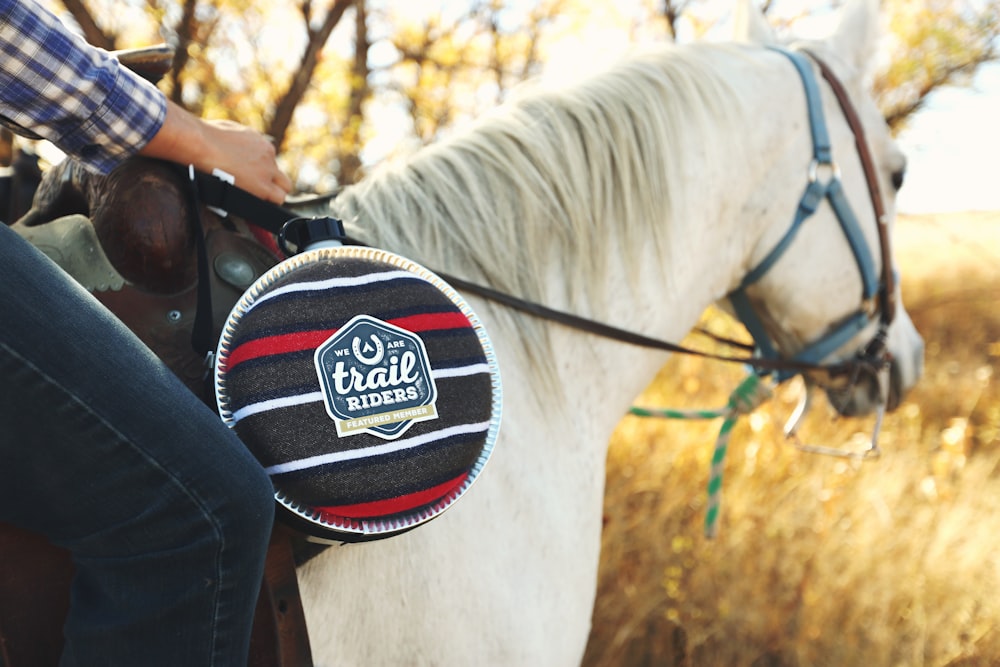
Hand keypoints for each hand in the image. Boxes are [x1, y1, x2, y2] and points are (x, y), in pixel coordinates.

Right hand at [140, 101, 292, 203]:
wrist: (198, 143)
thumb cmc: (201, 136)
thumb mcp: (224, 131)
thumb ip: (236, 141)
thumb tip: (229, 144)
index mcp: (258, 141)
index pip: (269, 161)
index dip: (263, 173)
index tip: (254, 179)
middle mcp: (267, 153)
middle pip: (281, 176)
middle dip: (273, 185)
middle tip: (259, 194)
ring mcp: (267, 169)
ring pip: (282, 189)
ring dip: (270, 196)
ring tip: (256, 204)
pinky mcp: (263, 185)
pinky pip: (277, 199)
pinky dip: (269, 204)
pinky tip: (259, 208)